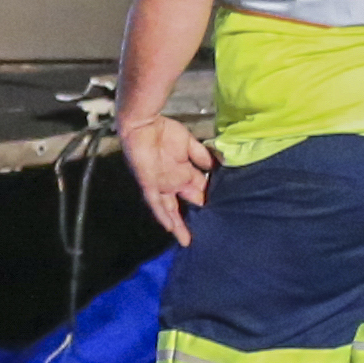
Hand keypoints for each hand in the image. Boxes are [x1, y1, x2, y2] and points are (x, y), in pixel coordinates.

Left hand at [123, 111, 218, 243]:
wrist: (144, 123)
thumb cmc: (164, 131)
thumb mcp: (189, 144)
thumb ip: (202, 156)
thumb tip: (214, 168)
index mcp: (183, 172)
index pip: (198, 190)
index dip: (207, 200)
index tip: (219, 210)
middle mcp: (172, 181)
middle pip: (185, 203)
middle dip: (195, 217)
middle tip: (207, 231)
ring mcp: (161, 184)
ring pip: (170, 208)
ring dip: (178, 223)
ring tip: (186, 239)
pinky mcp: (148, 184)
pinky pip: (155, 202)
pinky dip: (162, 215)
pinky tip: (170, 227)